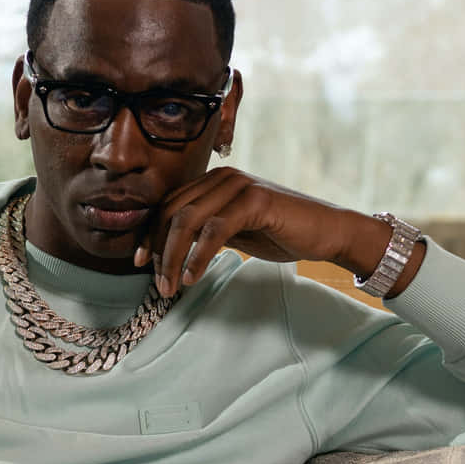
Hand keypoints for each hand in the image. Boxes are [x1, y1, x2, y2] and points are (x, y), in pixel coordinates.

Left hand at [133, 167, 418, 297]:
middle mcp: (222, 176)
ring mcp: (239, 185)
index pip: (168, 206)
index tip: (139, 263)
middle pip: (172, 213)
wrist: (326, 233)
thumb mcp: (231, 232)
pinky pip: (214, 229)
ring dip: (173, 258)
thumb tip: (165, 252)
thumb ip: (201, 233)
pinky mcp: (256, 200)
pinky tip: (192, 277)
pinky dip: (198, 256)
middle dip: (158, 252)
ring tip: (170, 287)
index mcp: (213, 181)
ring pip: (188, 221)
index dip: (149, 235)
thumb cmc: (278, 234)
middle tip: (158, 285)